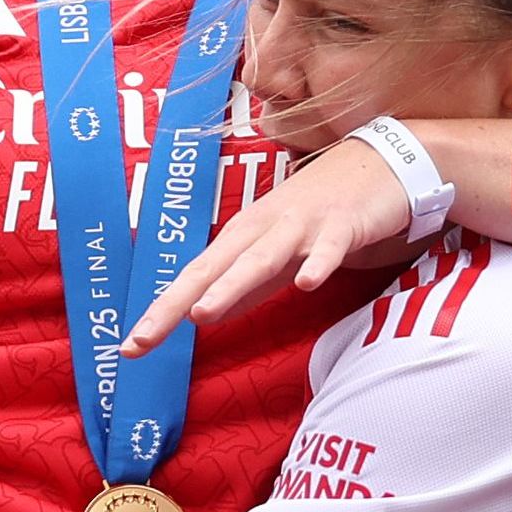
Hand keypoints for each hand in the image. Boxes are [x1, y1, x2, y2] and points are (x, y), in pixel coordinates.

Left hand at [124, 143, 417, 354]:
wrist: (381, 164)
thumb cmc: (321, 212)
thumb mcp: (275, 252)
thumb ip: (245, 286)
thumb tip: (204, 317)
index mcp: (243, 238)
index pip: (194, 278)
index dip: (161, 312)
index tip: (130, 348)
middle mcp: (263, 229)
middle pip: (213, 268)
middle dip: (175, 303)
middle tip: (143, 338)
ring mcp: (301, 225)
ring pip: (262, 258)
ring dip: (231, 284)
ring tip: (203, 313)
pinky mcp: (343, 225)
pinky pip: (328, 249)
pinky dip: (317, 264)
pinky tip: (306, 284)